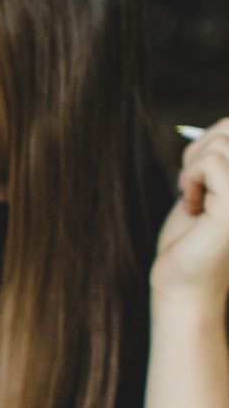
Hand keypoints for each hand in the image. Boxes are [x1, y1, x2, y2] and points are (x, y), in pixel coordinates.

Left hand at [152, 118, 228, 305]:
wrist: (183, 281)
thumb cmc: (193, 235)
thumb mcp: (209, 183)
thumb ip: (222, 154)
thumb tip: (224, 125)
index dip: (215, 139)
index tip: (202, 173)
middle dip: (200, 150)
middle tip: (191, 185)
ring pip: (222, 141)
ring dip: (193, 166)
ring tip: (194, 197)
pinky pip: (210, 163)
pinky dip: (190, 179)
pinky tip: (193, 207)